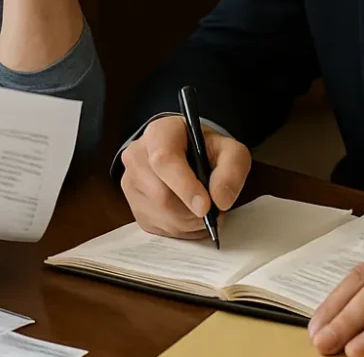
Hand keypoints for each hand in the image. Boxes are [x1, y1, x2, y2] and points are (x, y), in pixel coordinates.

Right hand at [120, 115, 251, 237]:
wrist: (186, 153)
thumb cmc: (205, 150)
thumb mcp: (229, 150)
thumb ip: (232, 169)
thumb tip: (220, 200)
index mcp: (159, 133)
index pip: (164, 160)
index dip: (185, 187)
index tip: (206, 206)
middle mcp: (137, 156)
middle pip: (162, 195)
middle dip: (193, 210)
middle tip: (214, 208)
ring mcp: (131, 182)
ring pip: (161, 215)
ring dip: (189, 222)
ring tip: (203, 209)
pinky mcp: (133, 206)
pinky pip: (158, 228)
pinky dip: (181, 229)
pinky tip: (189, 214)